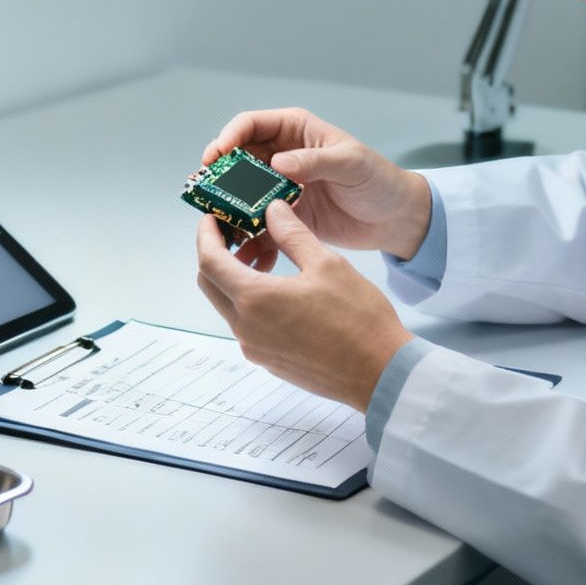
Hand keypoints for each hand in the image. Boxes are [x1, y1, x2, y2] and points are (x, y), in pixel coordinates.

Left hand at [195, 203, 413, 410]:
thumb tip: (272, 210)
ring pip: (228, 305)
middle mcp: (246, 328)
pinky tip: (278, 289)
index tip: (212, 218)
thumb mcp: (327, 264)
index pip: (209, 261)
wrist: (379, 373)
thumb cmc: (359, 321)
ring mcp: (255, 348)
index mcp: (256, 299)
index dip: (206, 234)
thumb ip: (292, 234)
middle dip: (217, 254)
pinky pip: (246, 325)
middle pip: (210, 284)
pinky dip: (250, 301)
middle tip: (237, 234)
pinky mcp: (268, 360)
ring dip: (236, 279)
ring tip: (267, 258)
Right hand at [201, 108, 431, 264]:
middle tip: (206, 192)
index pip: (251, 126)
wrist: (394, 218)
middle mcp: (281, 156)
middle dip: (220, 175)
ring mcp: (279, 188)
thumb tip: (278, 162)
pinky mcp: (284, 218)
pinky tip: (242, 248)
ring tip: (217, 222)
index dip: (229, 137)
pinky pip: (256, 224)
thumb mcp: (350, 163)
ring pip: (241, 193)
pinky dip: (247, 235)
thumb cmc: (377, 180)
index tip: (217, 156)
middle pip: (237, 160)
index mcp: (294, 131)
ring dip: (228, 207)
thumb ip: (314, 161)